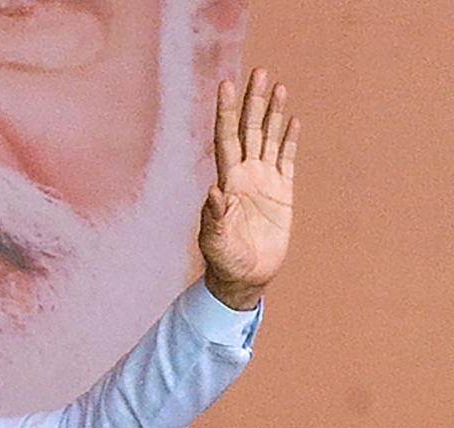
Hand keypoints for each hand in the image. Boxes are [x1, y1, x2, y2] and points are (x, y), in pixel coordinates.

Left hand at [199, 68, 300, 310]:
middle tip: (259, 71)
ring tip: (277, 84)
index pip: (226, 138)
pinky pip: (286, 159)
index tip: (226, 85)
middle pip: (249, 129)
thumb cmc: (224, 262)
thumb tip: (214, 192)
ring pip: (268, 138)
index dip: (226, 112)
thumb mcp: (215, 242)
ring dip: (272, 112)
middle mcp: (244, 175)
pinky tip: (292, 119)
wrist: (245, 277)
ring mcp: (264, 181)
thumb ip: (214, 219)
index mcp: (228, 181)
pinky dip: (289, 139)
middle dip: (253, 101)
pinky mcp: (282, 193)